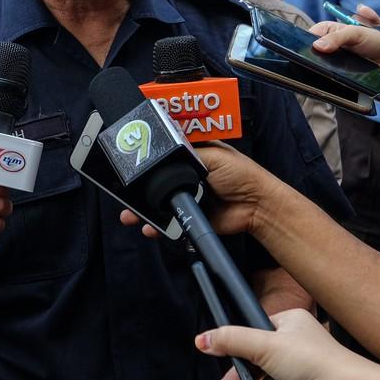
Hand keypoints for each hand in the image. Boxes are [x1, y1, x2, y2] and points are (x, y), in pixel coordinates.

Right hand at [119, 144, 275, 239]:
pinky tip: (149, 228)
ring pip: (158, 203)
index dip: (147, 159)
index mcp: (192, 155)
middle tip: (123, 193)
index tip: (129, 162)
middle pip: (156, 181)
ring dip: (143, 210)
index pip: (163, 155)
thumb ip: (185, 155)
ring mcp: (187, 196)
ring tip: (130, 215)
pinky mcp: (190, 216)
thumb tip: (161, 150)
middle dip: (139, 188)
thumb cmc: (241, 174)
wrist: (256, 206)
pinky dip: (158, 227)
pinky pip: (169, 222)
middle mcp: (186, 175)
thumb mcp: (212, 155)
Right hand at [196, 308, 359, 379]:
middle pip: (259, 359)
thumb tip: (203, 338)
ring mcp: (302, 368)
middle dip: (250, 376)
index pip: (253, 332)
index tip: (223, 362)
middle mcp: (297, 342)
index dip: (237, 349)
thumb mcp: (265, 345)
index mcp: (289, 321)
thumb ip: (232, 340)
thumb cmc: (317, 363)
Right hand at [309, 20, 379, 73]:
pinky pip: (328, 74)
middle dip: (311, 55)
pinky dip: (325, 76)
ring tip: (317, 71)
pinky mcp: (340, 72)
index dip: (307, 40)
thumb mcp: (356, 33)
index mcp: (333, 29)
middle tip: (310, 61)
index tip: (305, 49)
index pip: (313, 33)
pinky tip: (325, 79)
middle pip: (314, 49)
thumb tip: (316, 46)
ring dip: (318, 67)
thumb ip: (337, 37)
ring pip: (319, 63)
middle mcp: (332, 44)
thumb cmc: (377, 41)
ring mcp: (335, 59)